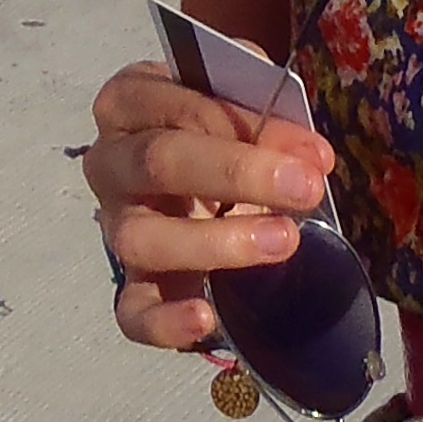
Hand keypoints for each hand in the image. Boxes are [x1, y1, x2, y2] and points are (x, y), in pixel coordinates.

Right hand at [82, 59, 329, 353]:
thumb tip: (308, 157)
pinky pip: (131, 309)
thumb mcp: (242, 105)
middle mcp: (110, 160)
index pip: (181, 105)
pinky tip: (205, 319)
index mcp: (130, 100)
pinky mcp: (130, 281)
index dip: (249, 126)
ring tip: (282, 242)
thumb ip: (268, 116)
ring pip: (144, 238)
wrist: (200, 175)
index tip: (312, 153)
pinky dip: (163, 321)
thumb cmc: (220, 127)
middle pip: (159, 162)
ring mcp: (116, 225)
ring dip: (217, 242)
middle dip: (238, 174)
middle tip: (304, 189)